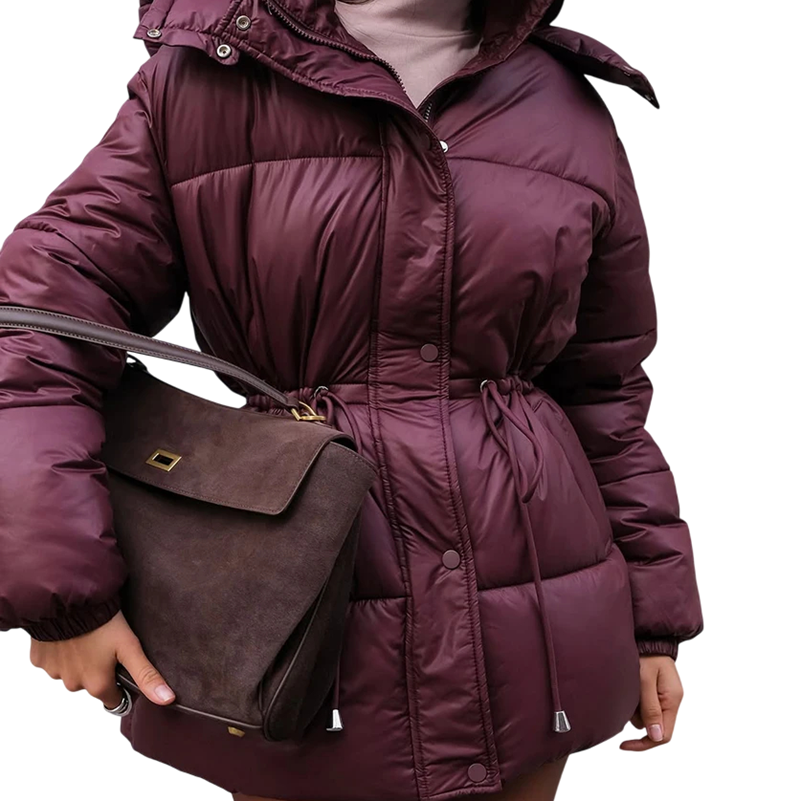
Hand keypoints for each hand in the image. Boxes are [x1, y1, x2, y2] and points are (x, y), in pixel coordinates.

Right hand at [29, 610, 174, 709]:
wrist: (67, 600)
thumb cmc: (102, 623)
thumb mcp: (130, 647)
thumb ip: (146, 675)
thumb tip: (167, 700)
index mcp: (97, 686)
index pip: (114, 699)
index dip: (122, 683)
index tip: (125, 665)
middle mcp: (73, 685)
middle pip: (93, 684)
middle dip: (100, 668)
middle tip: (107, 644)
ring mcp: (54, 672)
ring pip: (72, 671)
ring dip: (80, 659)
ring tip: (90, 635)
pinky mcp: (38, 659)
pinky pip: (53, 660)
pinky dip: (61, 650)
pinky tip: (70, 633)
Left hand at [620, 655, 682, 750]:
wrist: (647, 635)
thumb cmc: (645, 653)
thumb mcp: (644, 679)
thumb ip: (650, 707)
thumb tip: (655, 737)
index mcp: (672, 700)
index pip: (663, 735)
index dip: (644, 744)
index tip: (624, 745)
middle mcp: (670, 701)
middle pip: (652, 727)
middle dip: (636, 717)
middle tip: (626, 696)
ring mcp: (663, 696)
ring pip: (645, 716)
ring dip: (633, 707)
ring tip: (628, 684)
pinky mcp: (655, 690)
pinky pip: (643, 705)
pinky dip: (634, 699)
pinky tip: (630, 684)